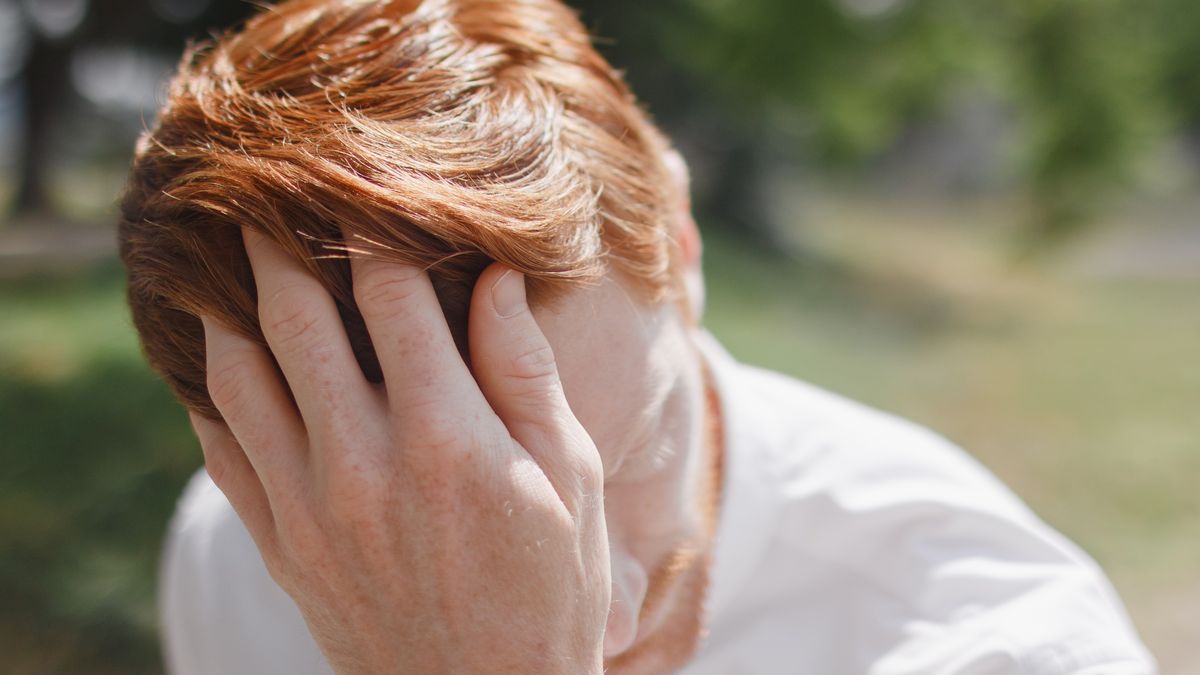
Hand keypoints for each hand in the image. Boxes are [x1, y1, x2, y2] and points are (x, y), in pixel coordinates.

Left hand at [191, 228, 609, 673]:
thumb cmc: (551, 588)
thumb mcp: (571, 479)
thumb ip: (526, 373)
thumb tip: (496, 280)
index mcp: (449, 437)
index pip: (391, 295)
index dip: (371, 229)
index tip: (363, 189)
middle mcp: (365, 463)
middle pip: (299, 319)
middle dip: (278, 247)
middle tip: (266, 200)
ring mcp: (312, 508)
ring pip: (243, 377)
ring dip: (230, 309)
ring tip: (226, 266)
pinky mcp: (285, 546)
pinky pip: (224, 451)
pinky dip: (211, 394)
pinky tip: (216, 362)